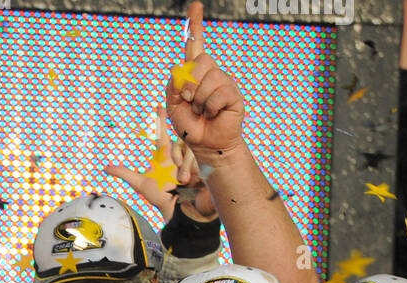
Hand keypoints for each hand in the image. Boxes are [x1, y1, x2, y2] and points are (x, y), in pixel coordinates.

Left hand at [106, 105, 218, 224]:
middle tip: (177, 172)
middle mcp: (179, 155)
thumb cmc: (161, 198)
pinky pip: (198, 158)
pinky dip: (193, 169)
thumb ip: (125, 174)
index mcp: (165, 157)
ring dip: (185, 166)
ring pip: (189, 149)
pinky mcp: (204, 165)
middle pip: (179, 141)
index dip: (160, 120)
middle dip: (177, 154)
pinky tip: (194, 180)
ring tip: (184, 181)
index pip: (162, 135)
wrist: (179, 211)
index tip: (159, 106)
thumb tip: (105, 167)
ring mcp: (192, 159)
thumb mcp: (141, 184)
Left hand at [166, 3, 245, 163]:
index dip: (194, 24)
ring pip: (208, 79)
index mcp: (195, 72)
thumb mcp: (173, 105)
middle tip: (190, 102)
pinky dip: (210, 108)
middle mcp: (211, 73)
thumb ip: (173, 85)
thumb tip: (184, 71)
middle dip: (189, 86)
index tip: (195, 5)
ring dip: (199, 101)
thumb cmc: (189, 125)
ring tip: (202, 112)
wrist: (205, 145)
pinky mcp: (233, 94)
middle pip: (199, 61)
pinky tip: (213, 114)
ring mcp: (224, 82)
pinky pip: (218, 93)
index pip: (194, 44)